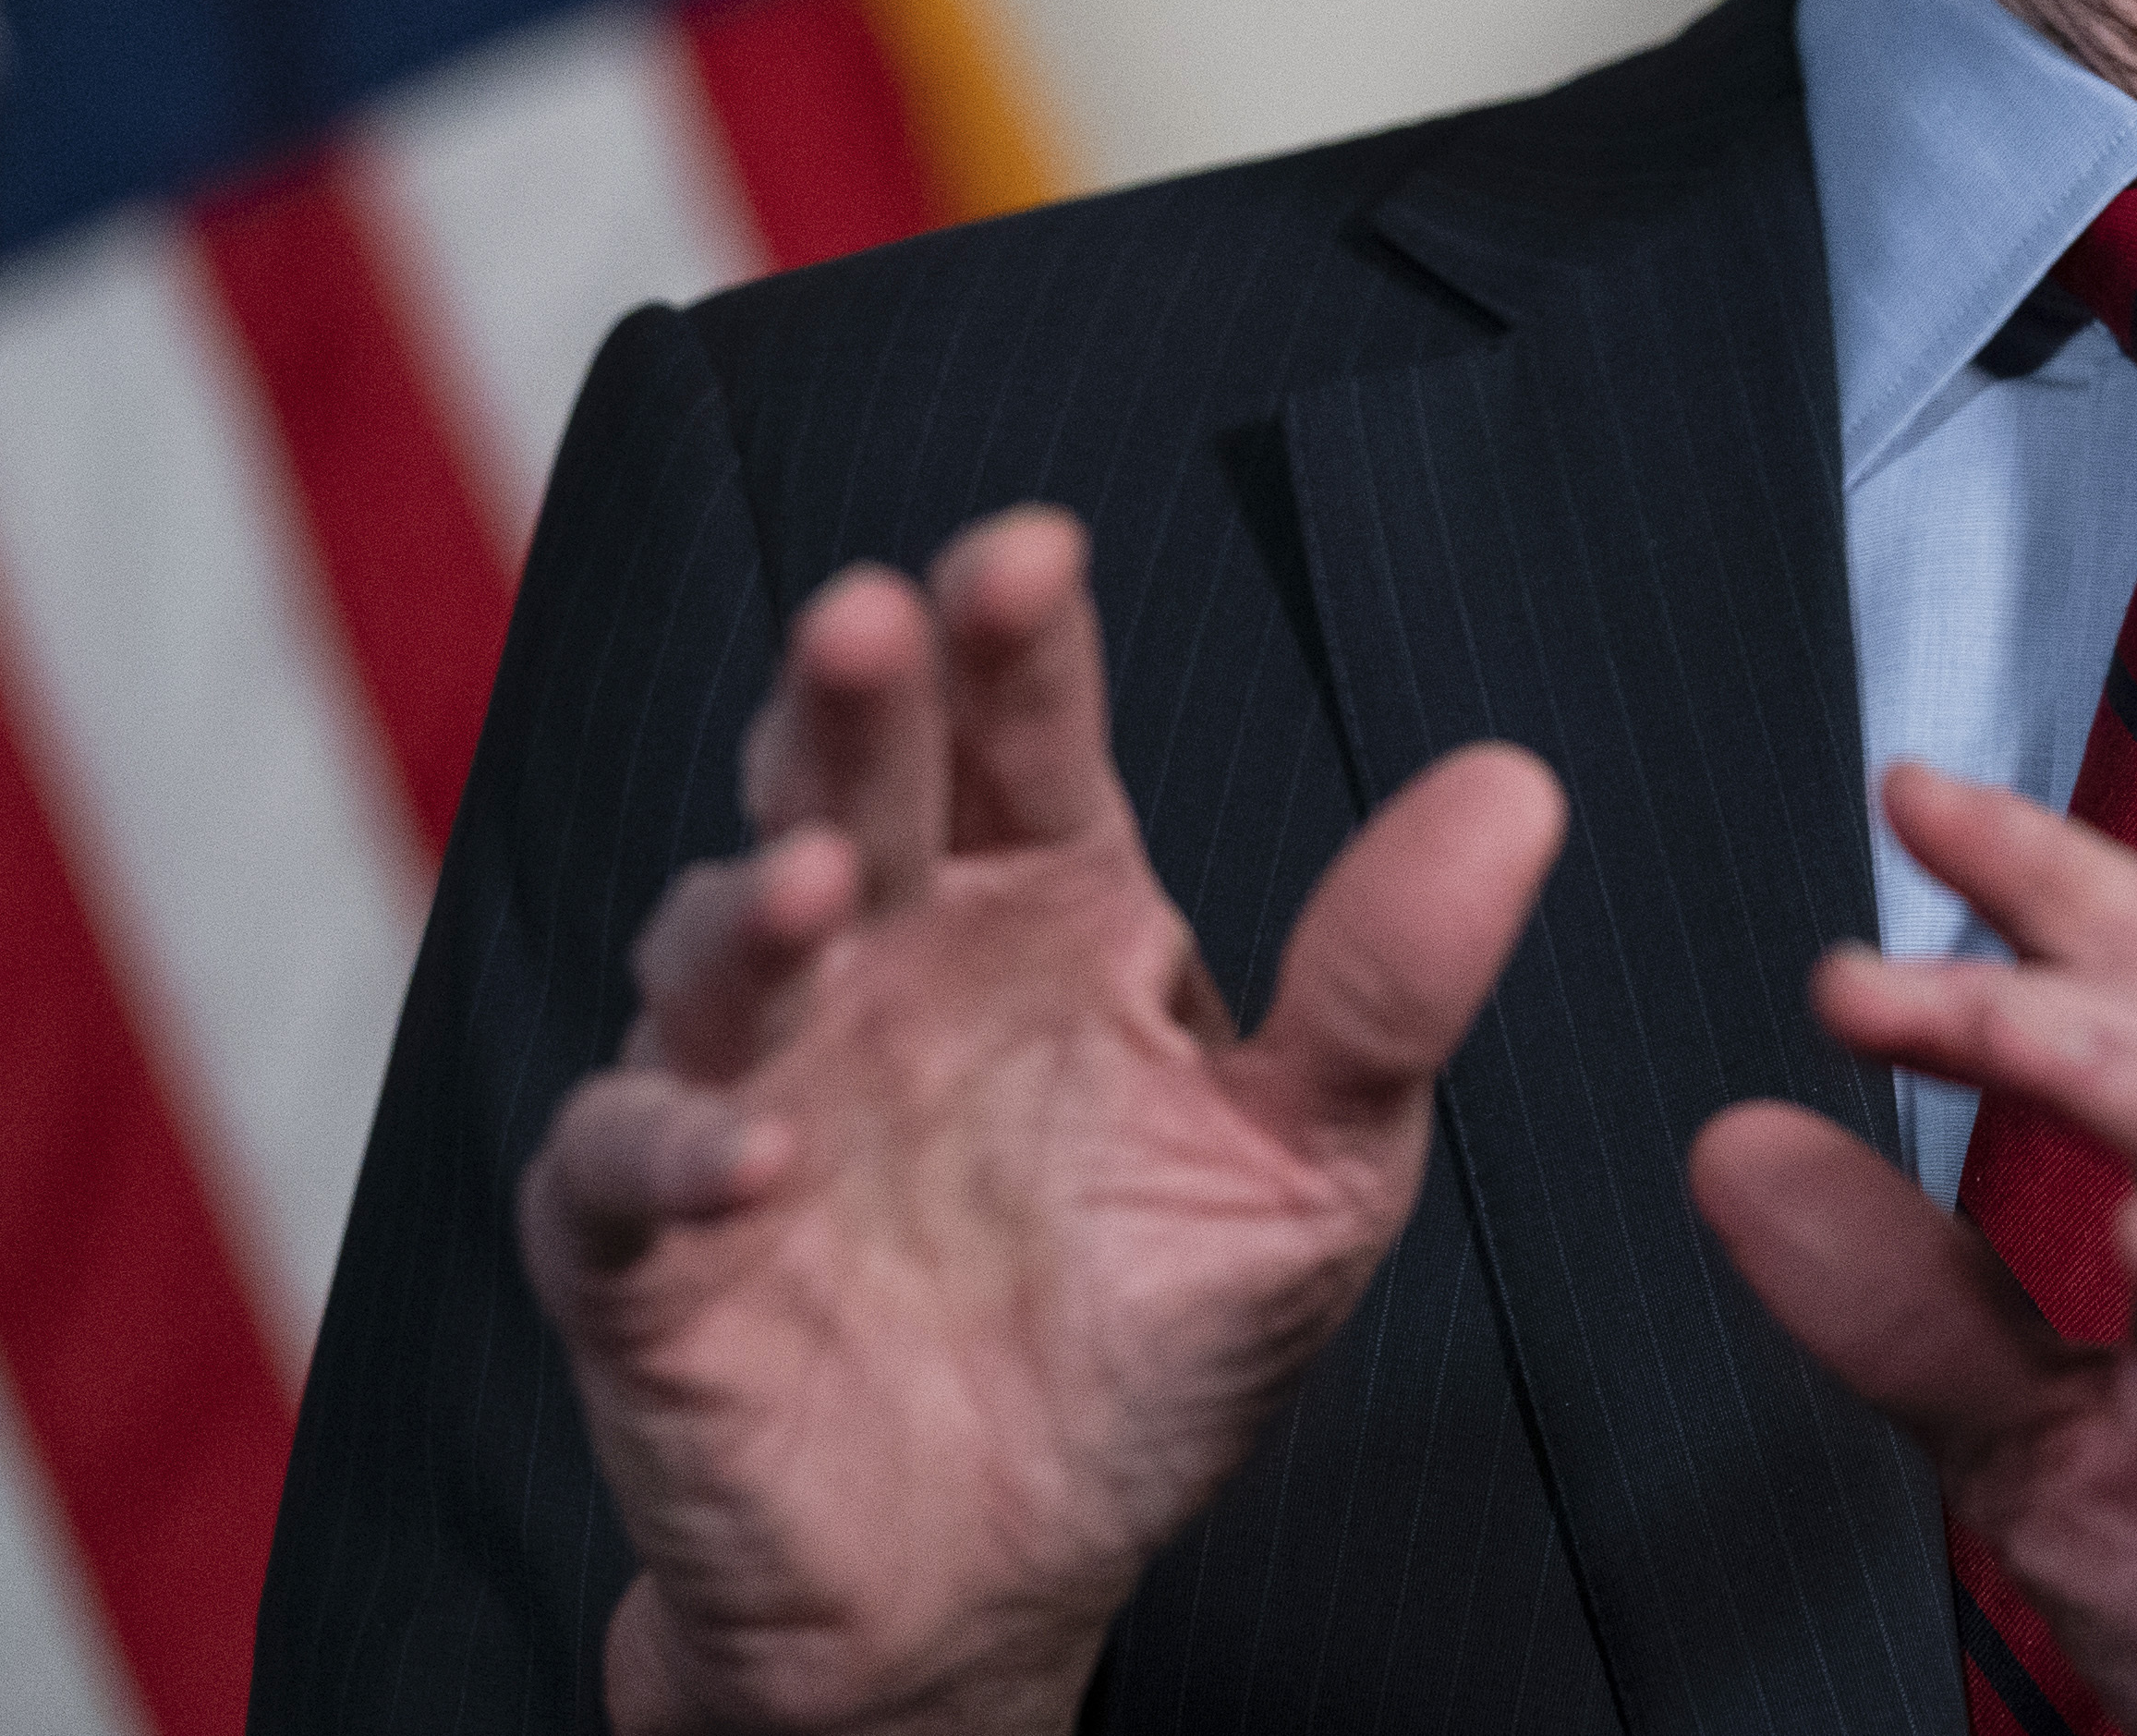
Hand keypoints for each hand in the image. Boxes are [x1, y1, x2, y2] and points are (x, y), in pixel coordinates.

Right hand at [518, 509, 1566, 1734]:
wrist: (1003, 1582)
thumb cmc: (1150, 1347)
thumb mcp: (1312, 1167)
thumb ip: (1390, 982)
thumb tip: (1515, 786)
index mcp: (1040, 918)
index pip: (1022, 742)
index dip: (1015, 644)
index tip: (1030, 553)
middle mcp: (885, 971)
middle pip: (852, 794)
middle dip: (851, 702)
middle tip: (873, 620)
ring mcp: (753, 1094)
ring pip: (714, 956)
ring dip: (751, 909)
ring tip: (816, 882)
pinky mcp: (645, 1252)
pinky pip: (621, 1172)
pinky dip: (671, 1149)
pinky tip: (752, 1148)